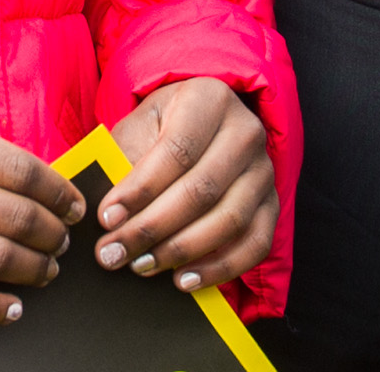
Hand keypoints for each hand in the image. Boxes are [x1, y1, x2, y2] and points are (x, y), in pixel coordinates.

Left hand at [96, 77, 274, 293]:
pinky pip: (255, 244)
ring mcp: (264, 170)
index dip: (140, 189)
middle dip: (152, 228)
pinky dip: (219, 269)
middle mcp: (245, 131)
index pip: (177, 150)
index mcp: (209, 99)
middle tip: (114, 253)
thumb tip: (107, 214)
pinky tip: (184, 279)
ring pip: (229, 220)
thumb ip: (124, 163)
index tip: (107, 218)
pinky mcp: (272, 204)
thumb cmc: (160, 129)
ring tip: (142, 266)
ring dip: (181, 251)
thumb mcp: (138, 128)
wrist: (199, 128)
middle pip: (202, 189)